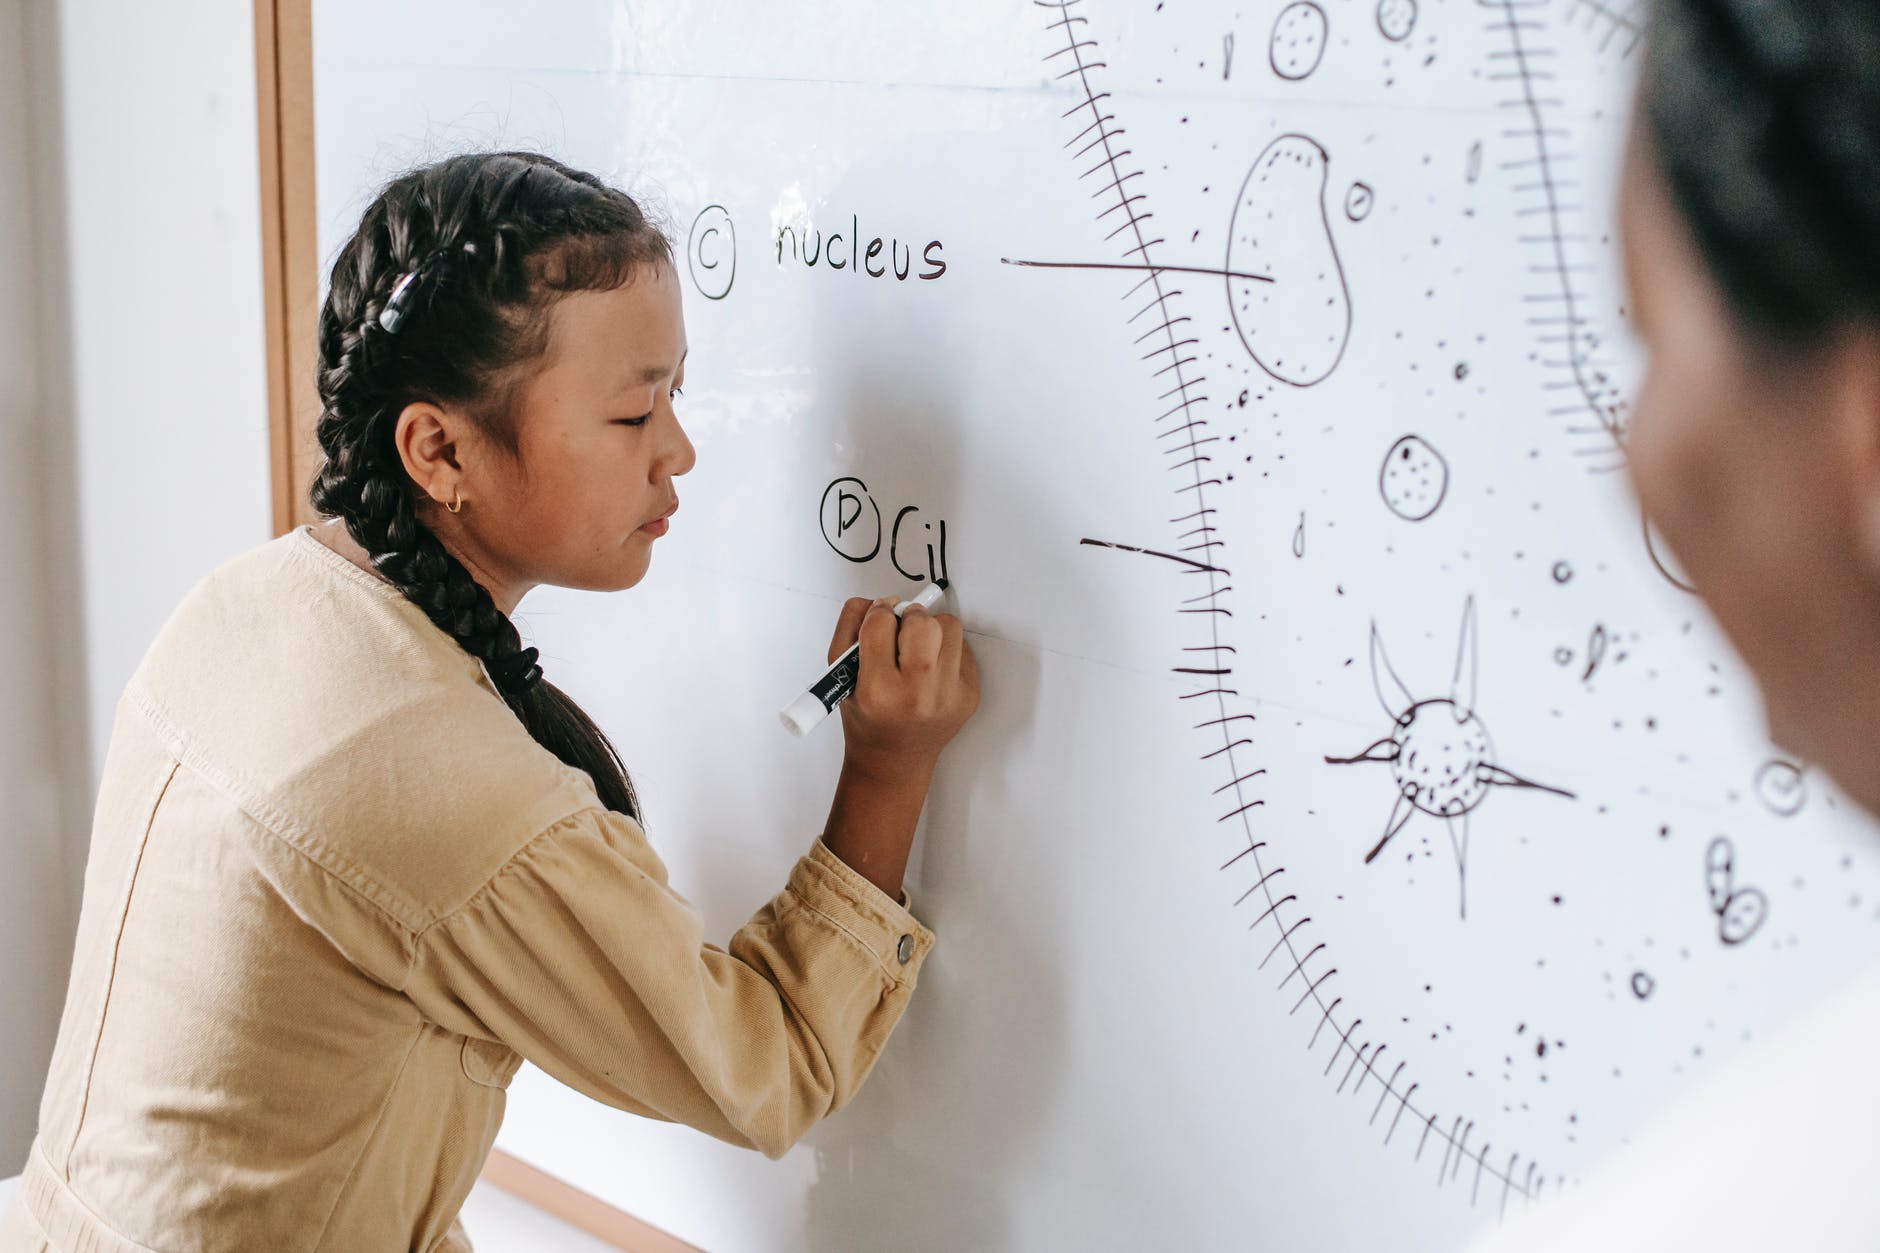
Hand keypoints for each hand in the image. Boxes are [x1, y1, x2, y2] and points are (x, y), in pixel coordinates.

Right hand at [827, 594, 980, 778]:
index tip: (878, 619)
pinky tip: (931, 669)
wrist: (893, 761)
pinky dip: (946, 649)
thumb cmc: (865, 716)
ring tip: (917, 648)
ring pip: (949, 627)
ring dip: (932, 629)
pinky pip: (963, 648)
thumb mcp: (839, 675)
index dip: (877, 613)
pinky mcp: (969, 697)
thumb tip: (884, 601)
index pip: (880, 623)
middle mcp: (916, 697)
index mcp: (877, 692)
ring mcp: (948, 698)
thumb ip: (851, 626)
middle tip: (900, 631)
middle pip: (922, 622)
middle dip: (908, 618)